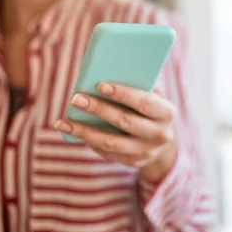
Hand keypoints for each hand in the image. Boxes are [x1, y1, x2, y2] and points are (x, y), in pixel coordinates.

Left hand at [54, 83, 178, 182]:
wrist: (163, 141)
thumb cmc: (152, 108)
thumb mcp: (154, 95)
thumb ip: (140, 84)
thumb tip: (110, 69)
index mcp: (167, 113)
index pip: (145, 102)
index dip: (123, 94)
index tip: (101, 86)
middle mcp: (160, 135)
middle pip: (125, 122)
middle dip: (99, 110)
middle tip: (76, 98)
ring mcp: (147, 152)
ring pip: (111, 142)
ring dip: (85, 131)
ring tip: (64, 121)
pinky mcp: (134, 162)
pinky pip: (107, 153)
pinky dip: (89, 141)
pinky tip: (73, 131)